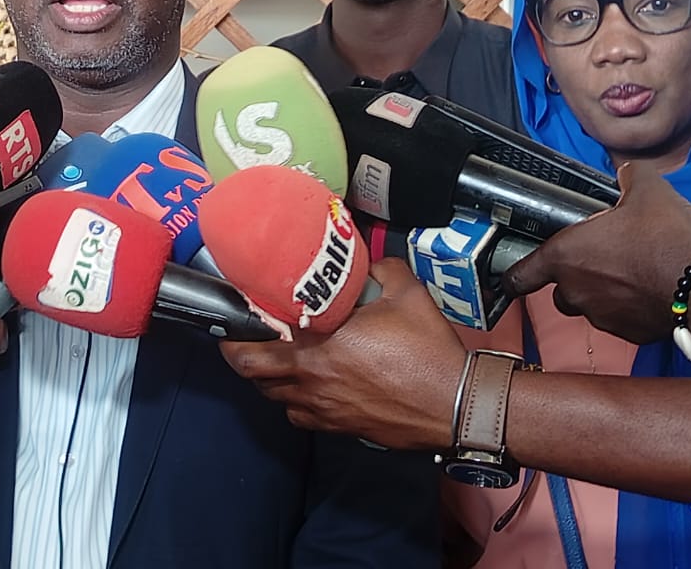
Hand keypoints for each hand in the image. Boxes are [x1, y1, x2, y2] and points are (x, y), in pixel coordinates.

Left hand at [220, 258, 465, 449]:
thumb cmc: (428, 351)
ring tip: (276, 356)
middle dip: (241, 356)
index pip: (252, 351)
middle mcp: (311, 383)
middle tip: (244, 337)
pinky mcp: (341, 428)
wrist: (457, 405)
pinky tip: (310, 384)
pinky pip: (302, 416)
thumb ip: (380, 268)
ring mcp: (324, 411)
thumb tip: (365, 261)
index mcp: (316, 350)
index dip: (234, 334)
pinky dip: (296, 400)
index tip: (234, 317)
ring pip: (275, 398)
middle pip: (253, 377)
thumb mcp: (406, 292)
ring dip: (269, 378)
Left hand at [503, 161, 690, 343]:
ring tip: (631, 274)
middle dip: (574, 279)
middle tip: (601, 260)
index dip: (514, 276)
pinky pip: (621, 322)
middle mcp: (576, 291)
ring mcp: (602, 316)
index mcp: (564, 256)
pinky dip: (630, 310)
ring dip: (603, 294)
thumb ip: (630, 177)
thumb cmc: (665, 240)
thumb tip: (629, 171)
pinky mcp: (630, 334)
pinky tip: (650, 292)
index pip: (521, 274)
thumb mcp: (647, 191)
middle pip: (560, 290)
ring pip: (591, 307)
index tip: (511, 279)